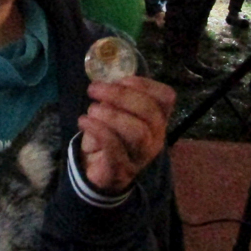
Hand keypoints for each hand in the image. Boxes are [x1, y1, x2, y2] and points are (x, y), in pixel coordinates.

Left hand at [78, 76, 175, 192]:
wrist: (98, 171)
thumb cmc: (109, 135)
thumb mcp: (114, 112)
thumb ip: (115, 97)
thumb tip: (106, 81)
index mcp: (156, 119)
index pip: (166, 98)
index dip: (145, 84)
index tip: (119, 80)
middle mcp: (155, 137)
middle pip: (150, 113)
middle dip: (120, 95)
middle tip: (93, 89)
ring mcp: (141, 155)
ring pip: (137, 132)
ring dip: (110, 115)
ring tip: (91, 110)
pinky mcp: (121, 169)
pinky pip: (115, 148)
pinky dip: (97, 130)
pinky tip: (84, 122)